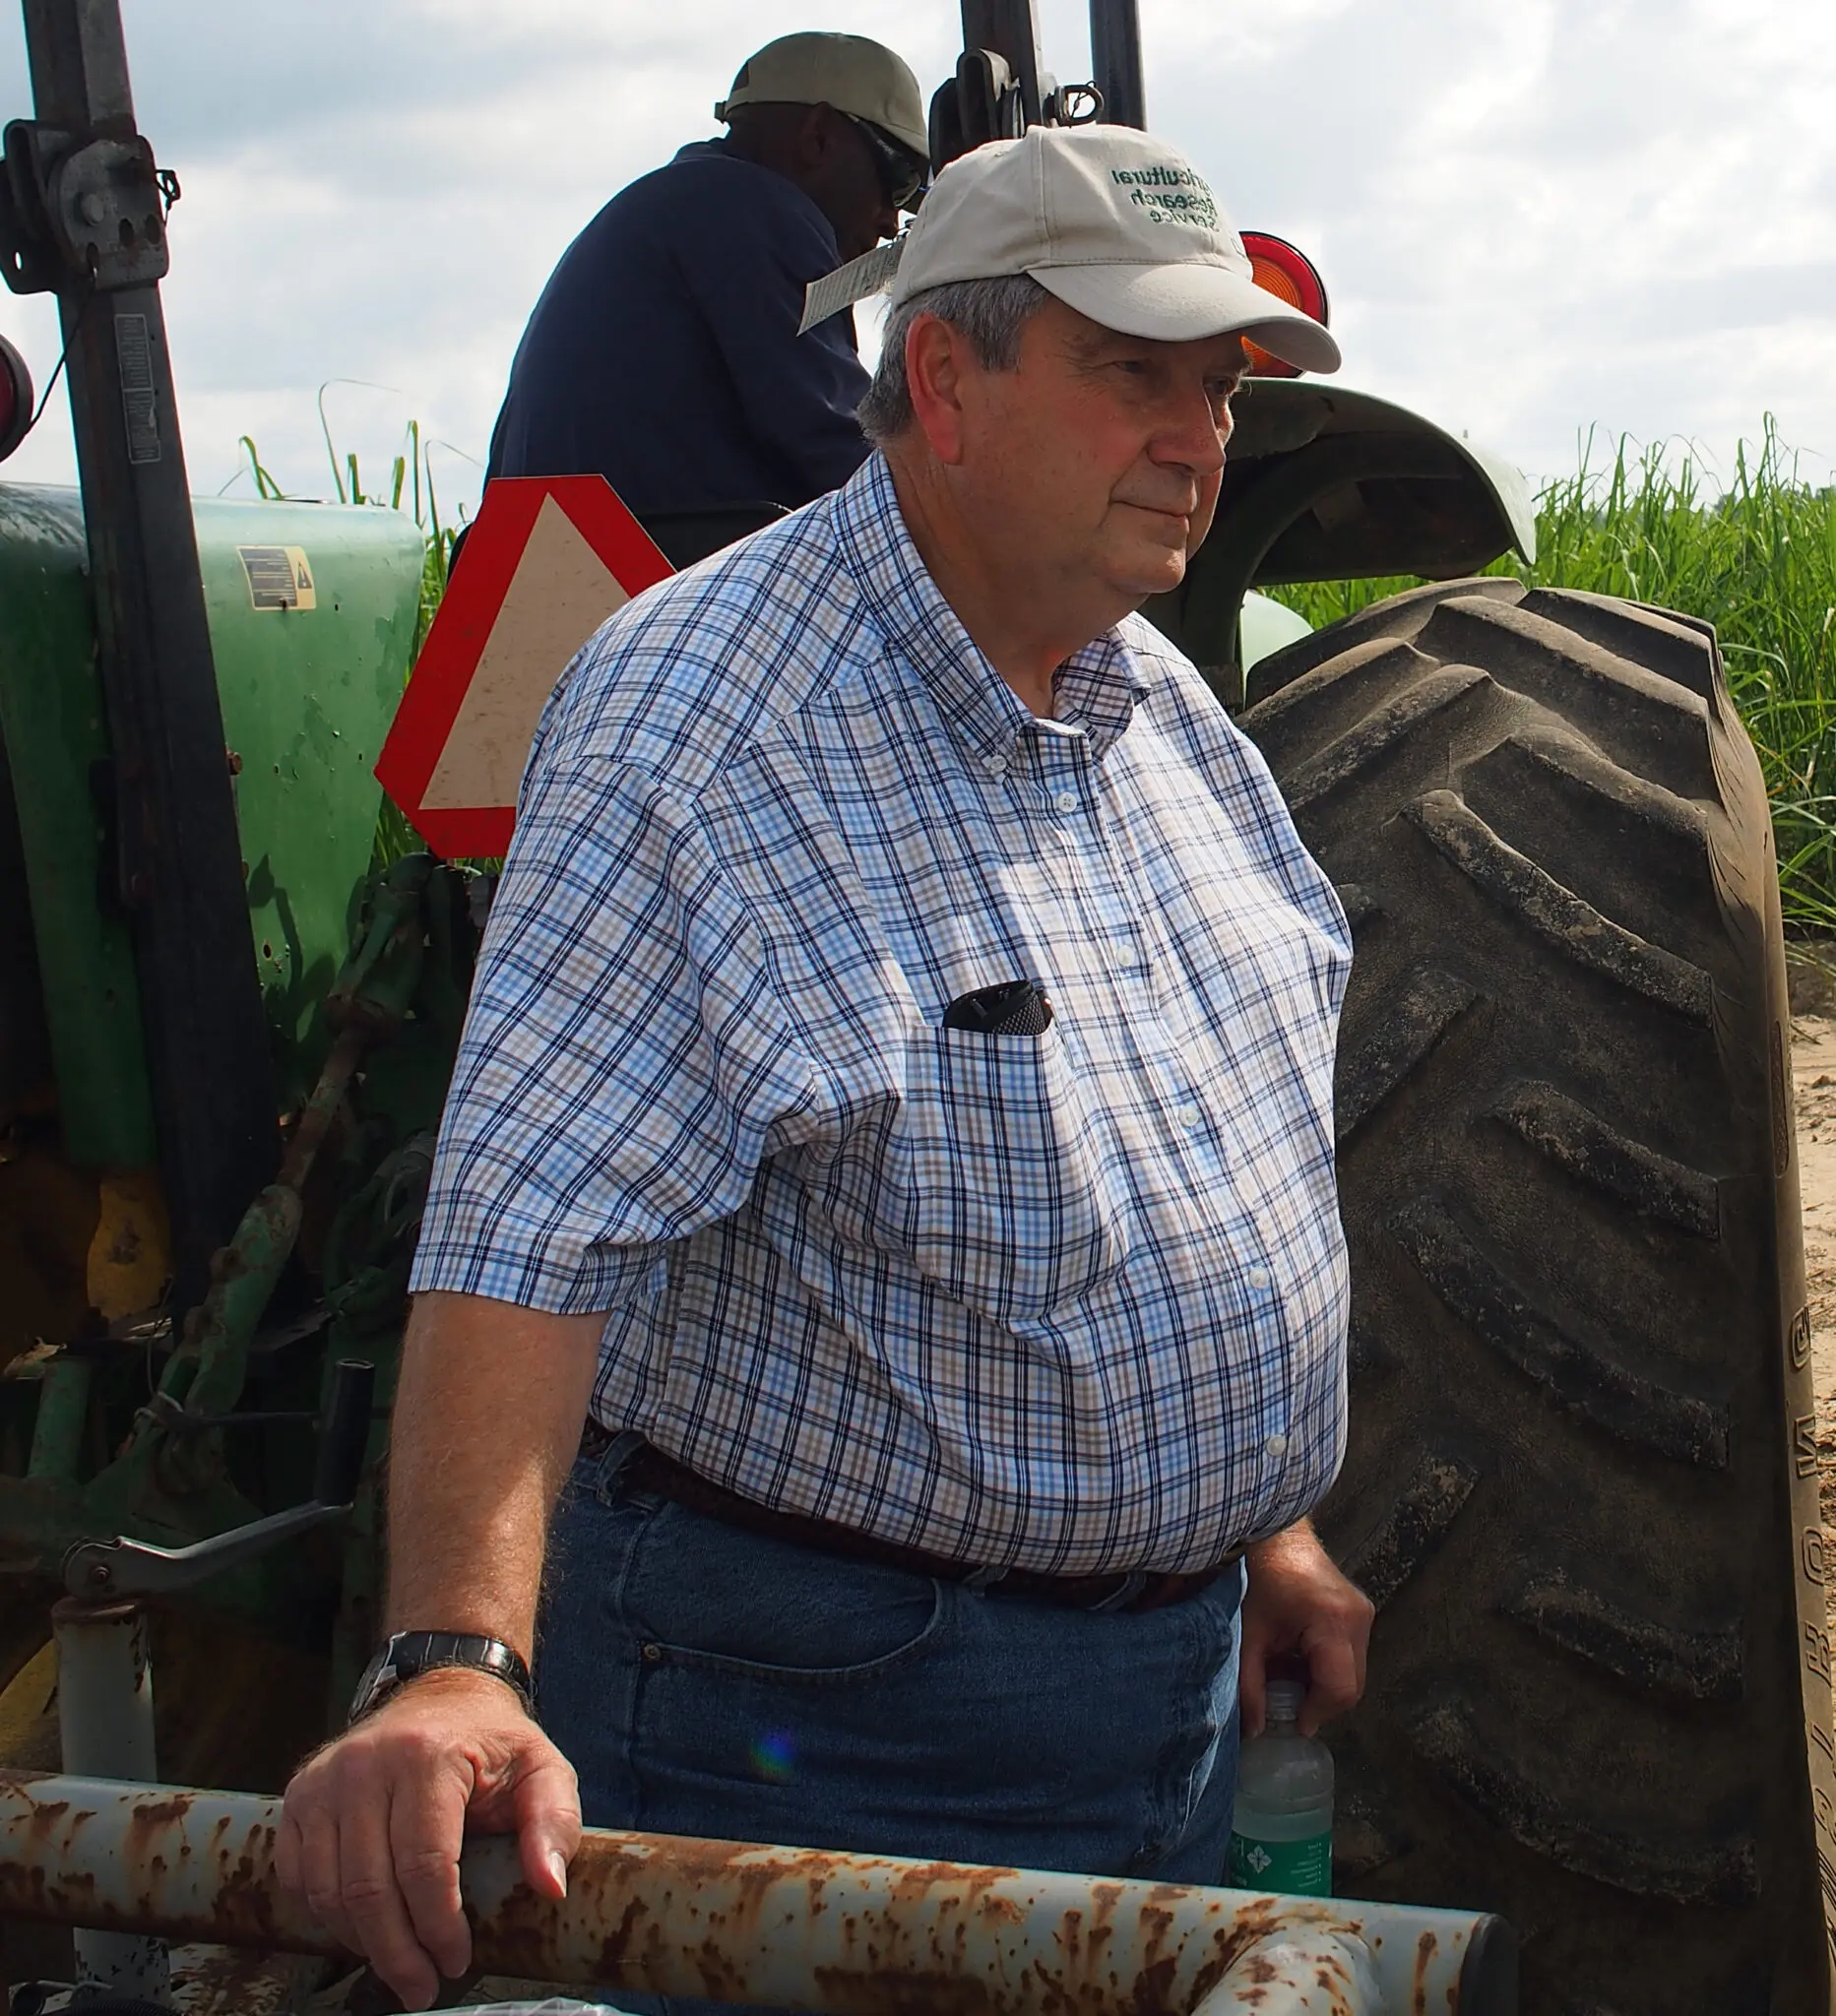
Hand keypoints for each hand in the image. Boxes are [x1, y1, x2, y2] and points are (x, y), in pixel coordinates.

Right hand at [277, 1668, 579, 2009]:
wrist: (442, 1695)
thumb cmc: (494, 1744)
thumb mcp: (543, 1771)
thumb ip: (554, 1824)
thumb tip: (550, 1887)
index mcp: (428, 1755)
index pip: (425, 1865)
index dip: (440, 1927)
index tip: (457, 1961)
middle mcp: (366, 1764)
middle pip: (369, 1887)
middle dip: (398, 1953)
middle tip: (423, 1989)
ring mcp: (324, 1779)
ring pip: (328, 1891)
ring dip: (362, 1943)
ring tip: (399, 1965)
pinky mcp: (299, 1794)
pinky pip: (297, 1877)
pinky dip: (326, 1917)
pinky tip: (363, 1931)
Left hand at [1238, 1519, 1373, 1737]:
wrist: (1277, 1535)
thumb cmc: (1259, 1579)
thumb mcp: (1249, 1635)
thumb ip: (1251, 1685)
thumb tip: (1256, 1731)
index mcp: (1332, 1621)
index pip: (1339, 1688)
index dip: (1317, 1712)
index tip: (1293, 1723)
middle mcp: (1357, 1618)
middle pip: (1352, 1685)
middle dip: (1321, 1703)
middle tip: (1289, 1705)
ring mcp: (1364, 1613)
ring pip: (1354, 1673)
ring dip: (1324, 1686)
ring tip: (1289, 1679)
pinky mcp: (1362, 1612)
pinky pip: (1352, 1656)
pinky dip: (1328, 1668)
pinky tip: (1299, 1661)